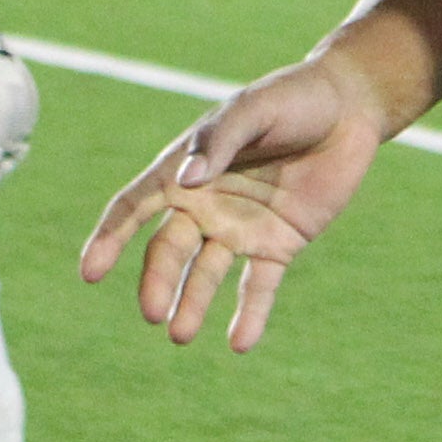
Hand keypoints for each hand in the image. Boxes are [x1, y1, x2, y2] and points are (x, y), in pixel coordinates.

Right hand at [80, 53, 393, 350]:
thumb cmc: (293, 98)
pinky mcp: (277, 244)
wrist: (351, 108)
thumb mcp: (254, 109)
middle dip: (157, 282)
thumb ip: (220, 142)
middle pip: (168, 250)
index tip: (90, 272)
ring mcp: (240, 228)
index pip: (134, 207)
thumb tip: (187, 179)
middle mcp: (206, 204)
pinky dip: (249, 314)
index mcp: (186, 169)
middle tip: (153, 313)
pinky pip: (258, 286)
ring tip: (182, 334)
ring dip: (192, 304)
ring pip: (206, 274)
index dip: (110, 238)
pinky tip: (240, 343)